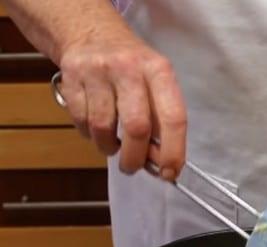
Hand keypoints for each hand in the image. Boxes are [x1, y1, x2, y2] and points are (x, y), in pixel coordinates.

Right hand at [57, 26, 186, 179]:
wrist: (91, 32)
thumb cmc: (132, 66)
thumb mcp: (156, 81)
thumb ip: (161, 118)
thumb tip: (160, 161)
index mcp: (159, 71)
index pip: (173, 117)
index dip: (173, 151)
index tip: (170, 172)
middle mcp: (130, 68)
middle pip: (136, 127)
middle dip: (136, 157)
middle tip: (133, 167)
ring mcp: (98, 72)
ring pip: (103, 127)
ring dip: (108, 147)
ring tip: (113, 146)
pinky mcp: (71, 77)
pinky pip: (81, 120)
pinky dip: (90, 134)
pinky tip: (96, 127)